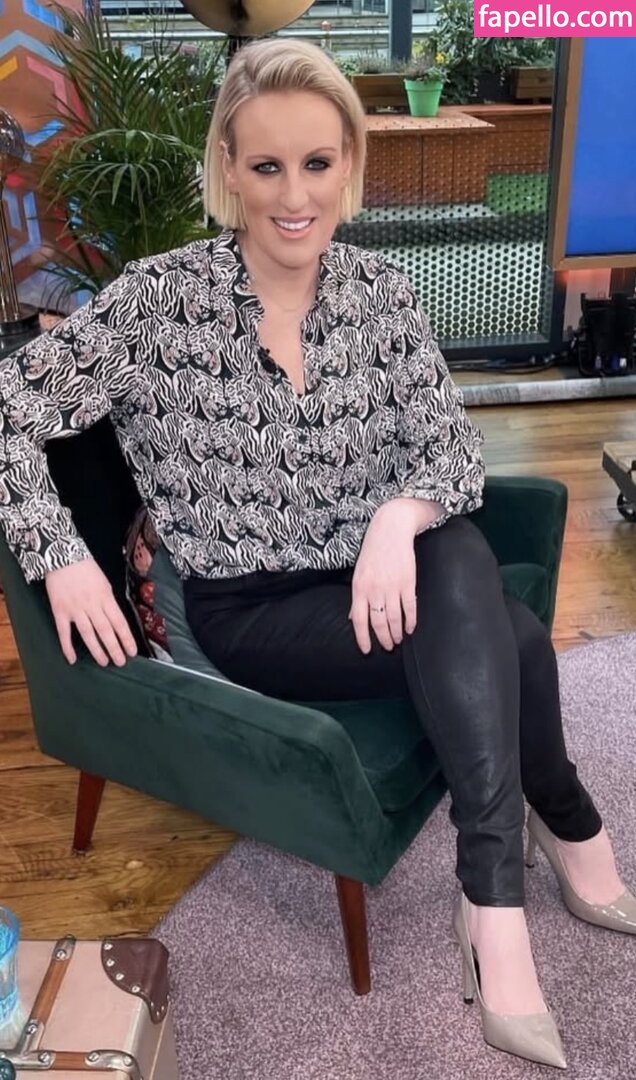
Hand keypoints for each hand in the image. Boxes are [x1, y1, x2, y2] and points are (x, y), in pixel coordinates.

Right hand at [45, 559, 137, 667]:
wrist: (63, 556)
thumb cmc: (86, 569)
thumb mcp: (105, 583)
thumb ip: (109, 602)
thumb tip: (116, 622)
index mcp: (105, 597)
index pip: (119, 622)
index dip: (126, 638)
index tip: (132, 651)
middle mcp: (92, 604)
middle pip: (105, 630)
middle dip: (114, 648)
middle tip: (121, 662)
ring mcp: (75, 609)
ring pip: (88, 634)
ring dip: (97, 650)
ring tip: (104, 662)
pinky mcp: (59, 611)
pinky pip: (64, 632)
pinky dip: (67, 647)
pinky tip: (72, 659)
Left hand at [349, 501, 419, 653]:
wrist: (390, 529)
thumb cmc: (373, 552)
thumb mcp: (359, 574)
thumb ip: (357, 598)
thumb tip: (353, 618)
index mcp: (359, 588)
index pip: (359, 621)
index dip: (363, 639)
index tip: (367, 650)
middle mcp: (374, 590)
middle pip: (378, 623)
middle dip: (384, 639)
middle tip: (388, 647)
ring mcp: (391, 586)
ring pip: (394, 618)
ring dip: (397, 632)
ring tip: (399, 639)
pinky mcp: (407, 582)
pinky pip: (410, 607)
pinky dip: (411, 621)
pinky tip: (411, 628)